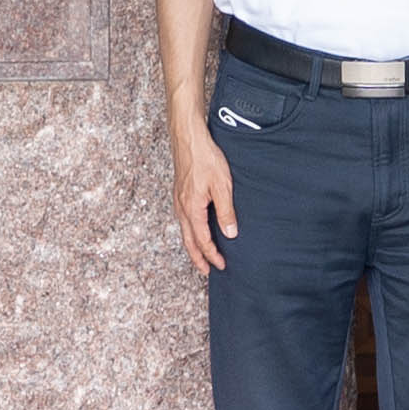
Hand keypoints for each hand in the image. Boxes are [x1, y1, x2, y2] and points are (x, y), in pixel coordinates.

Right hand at [175, 127, 241, 273]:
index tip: (221, 265)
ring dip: (193, 246)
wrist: (188, 137)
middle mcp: (182, 207)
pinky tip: (196, 230)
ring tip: (202, 256)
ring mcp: (179, 200)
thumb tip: (230, 233)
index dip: (212, 255)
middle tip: (207, 271)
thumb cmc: (205, 157)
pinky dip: (189, 232)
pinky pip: (183, 220)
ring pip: (184, 231)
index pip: (202, 240)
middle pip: (188, 241)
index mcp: (192, 208)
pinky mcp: (179, 193)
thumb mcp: (222, 185)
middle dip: (198, 258)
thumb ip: (226, 211)